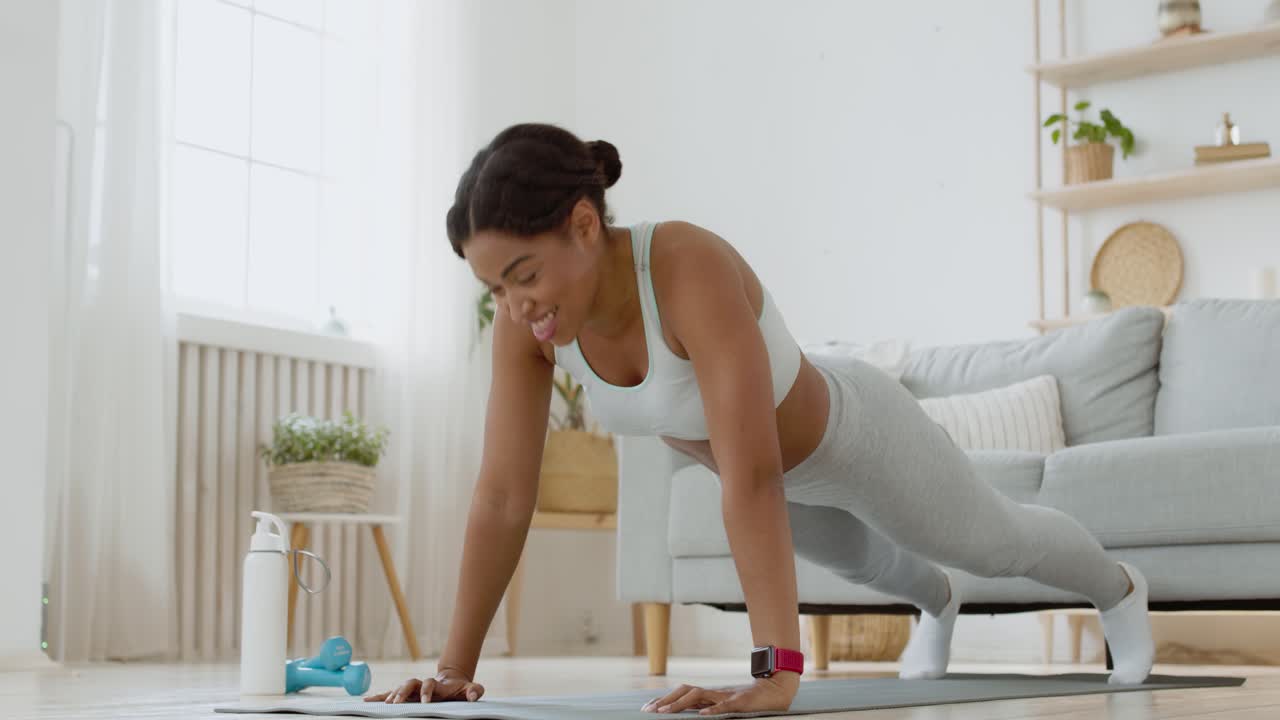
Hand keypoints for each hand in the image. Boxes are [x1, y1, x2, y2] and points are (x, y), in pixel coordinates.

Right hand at [363, 667, 484, 703]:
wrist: (451, 681)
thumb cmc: (459, 688)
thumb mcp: (469, 689)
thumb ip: (474, 690)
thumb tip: (474, 695)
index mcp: (435, 684)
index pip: (428, 684)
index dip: (427, 691)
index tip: (426, 702)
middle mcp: (421, 684)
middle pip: (408, 684)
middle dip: (402, 692)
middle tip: (396, 703)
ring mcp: (413, 688)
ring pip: (398, 688)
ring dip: (390, 695)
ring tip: (383, 705)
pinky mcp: (406, 694)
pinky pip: (390, 694)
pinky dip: (379, 697)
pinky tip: (367, 701)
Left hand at [640, 673, 798, 714]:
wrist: (773, 691)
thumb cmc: (748, 702)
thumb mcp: (723, 705)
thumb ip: (706, 707)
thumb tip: (687, 712)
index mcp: (709, 695)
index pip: (682, 693)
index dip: (664, 699)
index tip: (647, 707)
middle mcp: (714, 693)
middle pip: (685, 691)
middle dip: (666, 700)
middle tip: (650, 710)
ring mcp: (726, 696)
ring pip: (699, 696)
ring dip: (681, 704)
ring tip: (666, 712)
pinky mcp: (740, 702)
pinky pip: (724, 707)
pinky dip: (713, 711)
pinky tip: (702, 716)